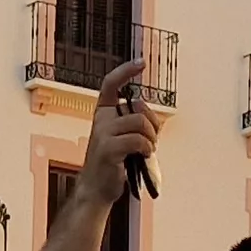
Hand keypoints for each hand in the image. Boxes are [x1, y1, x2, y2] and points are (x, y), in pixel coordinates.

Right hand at [79, 58, 157, 195]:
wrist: (97, 187)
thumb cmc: (113, 162)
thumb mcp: (123, 137)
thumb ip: (133, 123)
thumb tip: (153, 119)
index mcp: (103, 113)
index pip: (111, 83)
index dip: (126, 71)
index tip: (141, 63)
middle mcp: (101, 119)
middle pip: (139, 108)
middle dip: (153, 124)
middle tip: (152, 140)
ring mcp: (103, 133)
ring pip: (140, 123)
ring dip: (151, 138)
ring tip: (146, 150)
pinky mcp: (108, 149)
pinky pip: (138, 140)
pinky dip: (146, 148)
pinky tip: (143, 155)